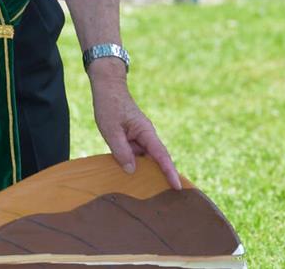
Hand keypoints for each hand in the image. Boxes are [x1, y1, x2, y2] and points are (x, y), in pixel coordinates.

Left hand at [89, 61, 181, 189]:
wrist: (107, 87)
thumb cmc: (109, 106)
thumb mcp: (111, 130)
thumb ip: (121, 150)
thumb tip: (131, 170)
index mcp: (146, 132)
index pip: (161, 155)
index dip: (169, 172)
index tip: (178, 186)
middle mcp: (147, 135)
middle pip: (156, 159)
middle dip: (161, 176)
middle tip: (166, 197)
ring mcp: (140, 136)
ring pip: (144, 157)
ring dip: (144, 171)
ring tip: (145, 192)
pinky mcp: (132, 136)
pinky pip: (136, 153)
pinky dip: (134, 163)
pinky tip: (127, 174)